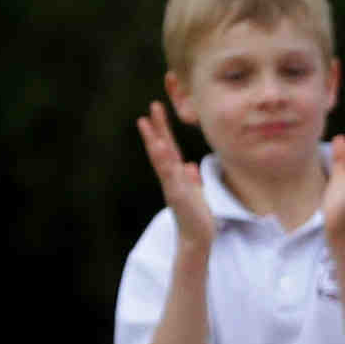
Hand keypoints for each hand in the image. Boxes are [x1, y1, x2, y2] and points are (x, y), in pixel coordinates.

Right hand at [136, 106, 214, 246]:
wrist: (196, 237)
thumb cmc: (196, 215)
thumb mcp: (196, 192)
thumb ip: (191, 178)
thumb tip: (189, 166)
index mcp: (176, 174)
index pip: (169, 147)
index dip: (163, 129)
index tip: (157, 110)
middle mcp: (170, 176)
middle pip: (162, 147)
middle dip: (157, 127)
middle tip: (152, 106)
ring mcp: (171, 184)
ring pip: (161, 158)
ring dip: (154, 140)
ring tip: (147, 123)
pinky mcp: (176, 194)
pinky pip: (169, 175)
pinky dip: (164, 161)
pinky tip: (161, 148)